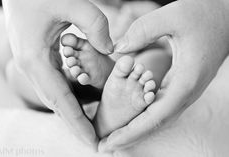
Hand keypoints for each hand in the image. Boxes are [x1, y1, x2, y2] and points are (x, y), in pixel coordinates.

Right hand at [2, 0, 112, 147]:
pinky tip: (80, 104)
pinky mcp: (40, 59)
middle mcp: (33, 67)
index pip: (61, 101)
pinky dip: (69, 97)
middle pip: (57, 104)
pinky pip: (56, 84)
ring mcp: (35, 64)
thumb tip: (111, 49)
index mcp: (36, 59)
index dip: (78, 123)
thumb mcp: (70, 2)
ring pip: (56, 96)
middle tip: (95, 142)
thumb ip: (95, 24)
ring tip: (90, 128)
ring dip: (73, 113)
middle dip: (76, 124)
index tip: (93, 142)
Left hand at [99, 0, 228, 151]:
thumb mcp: (172, 16)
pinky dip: (145, 117)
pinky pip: (162, 107)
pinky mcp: (182, 85)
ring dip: (137, 129)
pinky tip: (132, 118)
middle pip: (155, 123)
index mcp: (185, 80)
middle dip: (130, 136)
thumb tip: (119, 50)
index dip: (131, 132)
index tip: (110, 143)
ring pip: (159, 118)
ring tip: (114, 137)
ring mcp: (186, 90)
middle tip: (105, 146)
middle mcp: (186, 91)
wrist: (224, 15)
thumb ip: (142, 31)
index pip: (155, 116)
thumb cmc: (203, 14)